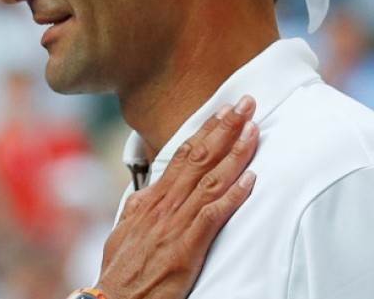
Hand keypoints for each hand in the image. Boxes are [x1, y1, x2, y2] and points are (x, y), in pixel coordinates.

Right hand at [86, 96, 258, 298]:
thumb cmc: (120, 270)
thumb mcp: (125, 230)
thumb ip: (140, 208)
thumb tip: (148, 193)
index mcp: (150, 199)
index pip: (183, 155)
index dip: (206, 131)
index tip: (223, 111)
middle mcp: (163, 205)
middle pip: (198, 158)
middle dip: (224, 128)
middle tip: (245, 104)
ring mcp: (174, 224)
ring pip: (209, 180)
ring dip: (234, 153)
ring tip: (253, 130)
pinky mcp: (185, 246)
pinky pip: (212, 215)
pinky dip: (233, 196)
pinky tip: (250, 180)